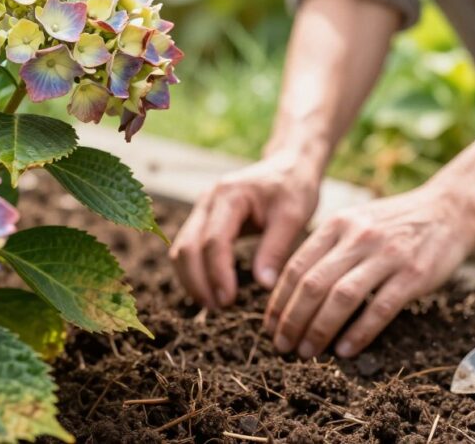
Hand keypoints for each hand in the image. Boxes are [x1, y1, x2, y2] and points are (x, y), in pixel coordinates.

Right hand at [170, 153, 319, 307]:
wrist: (288, 166)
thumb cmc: (293, 188)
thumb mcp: (293, 215)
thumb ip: (276, 248)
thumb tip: (263, 286)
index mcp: (230, 195)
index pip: (213, 241)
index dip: (218, 274)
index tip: (229, 301)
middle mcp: (208, 200)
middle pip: (188, 247)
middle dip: (199, 282)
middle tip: (220, 309)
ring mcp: (201, 209)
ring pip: (181, 250)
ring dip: (192, 280)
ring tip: (215, 305)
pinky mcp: (203, 219)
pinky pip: (188, 248)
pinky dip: (194, 272)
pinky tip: (211, 291)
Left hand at [264, 184, 474, 358]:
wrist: (447, 209)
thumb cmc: (394, 223)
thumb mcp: (354, 222)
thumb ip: (327, 247)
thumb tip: (292, 288)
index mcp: (337, 224)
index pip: (296, 266)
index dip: (279, 300)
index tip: (269, 325)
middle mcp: (357, 237)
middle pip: (313, 284)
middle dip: (292, 319)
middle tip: (282, 345)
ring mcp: (386, 255)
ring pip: (341, 297)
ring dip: (319, 329)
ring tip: (307, 351)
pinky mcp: (414, 274)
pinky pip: (380, 308)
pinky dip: (358, 332)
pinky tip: (345, 350)